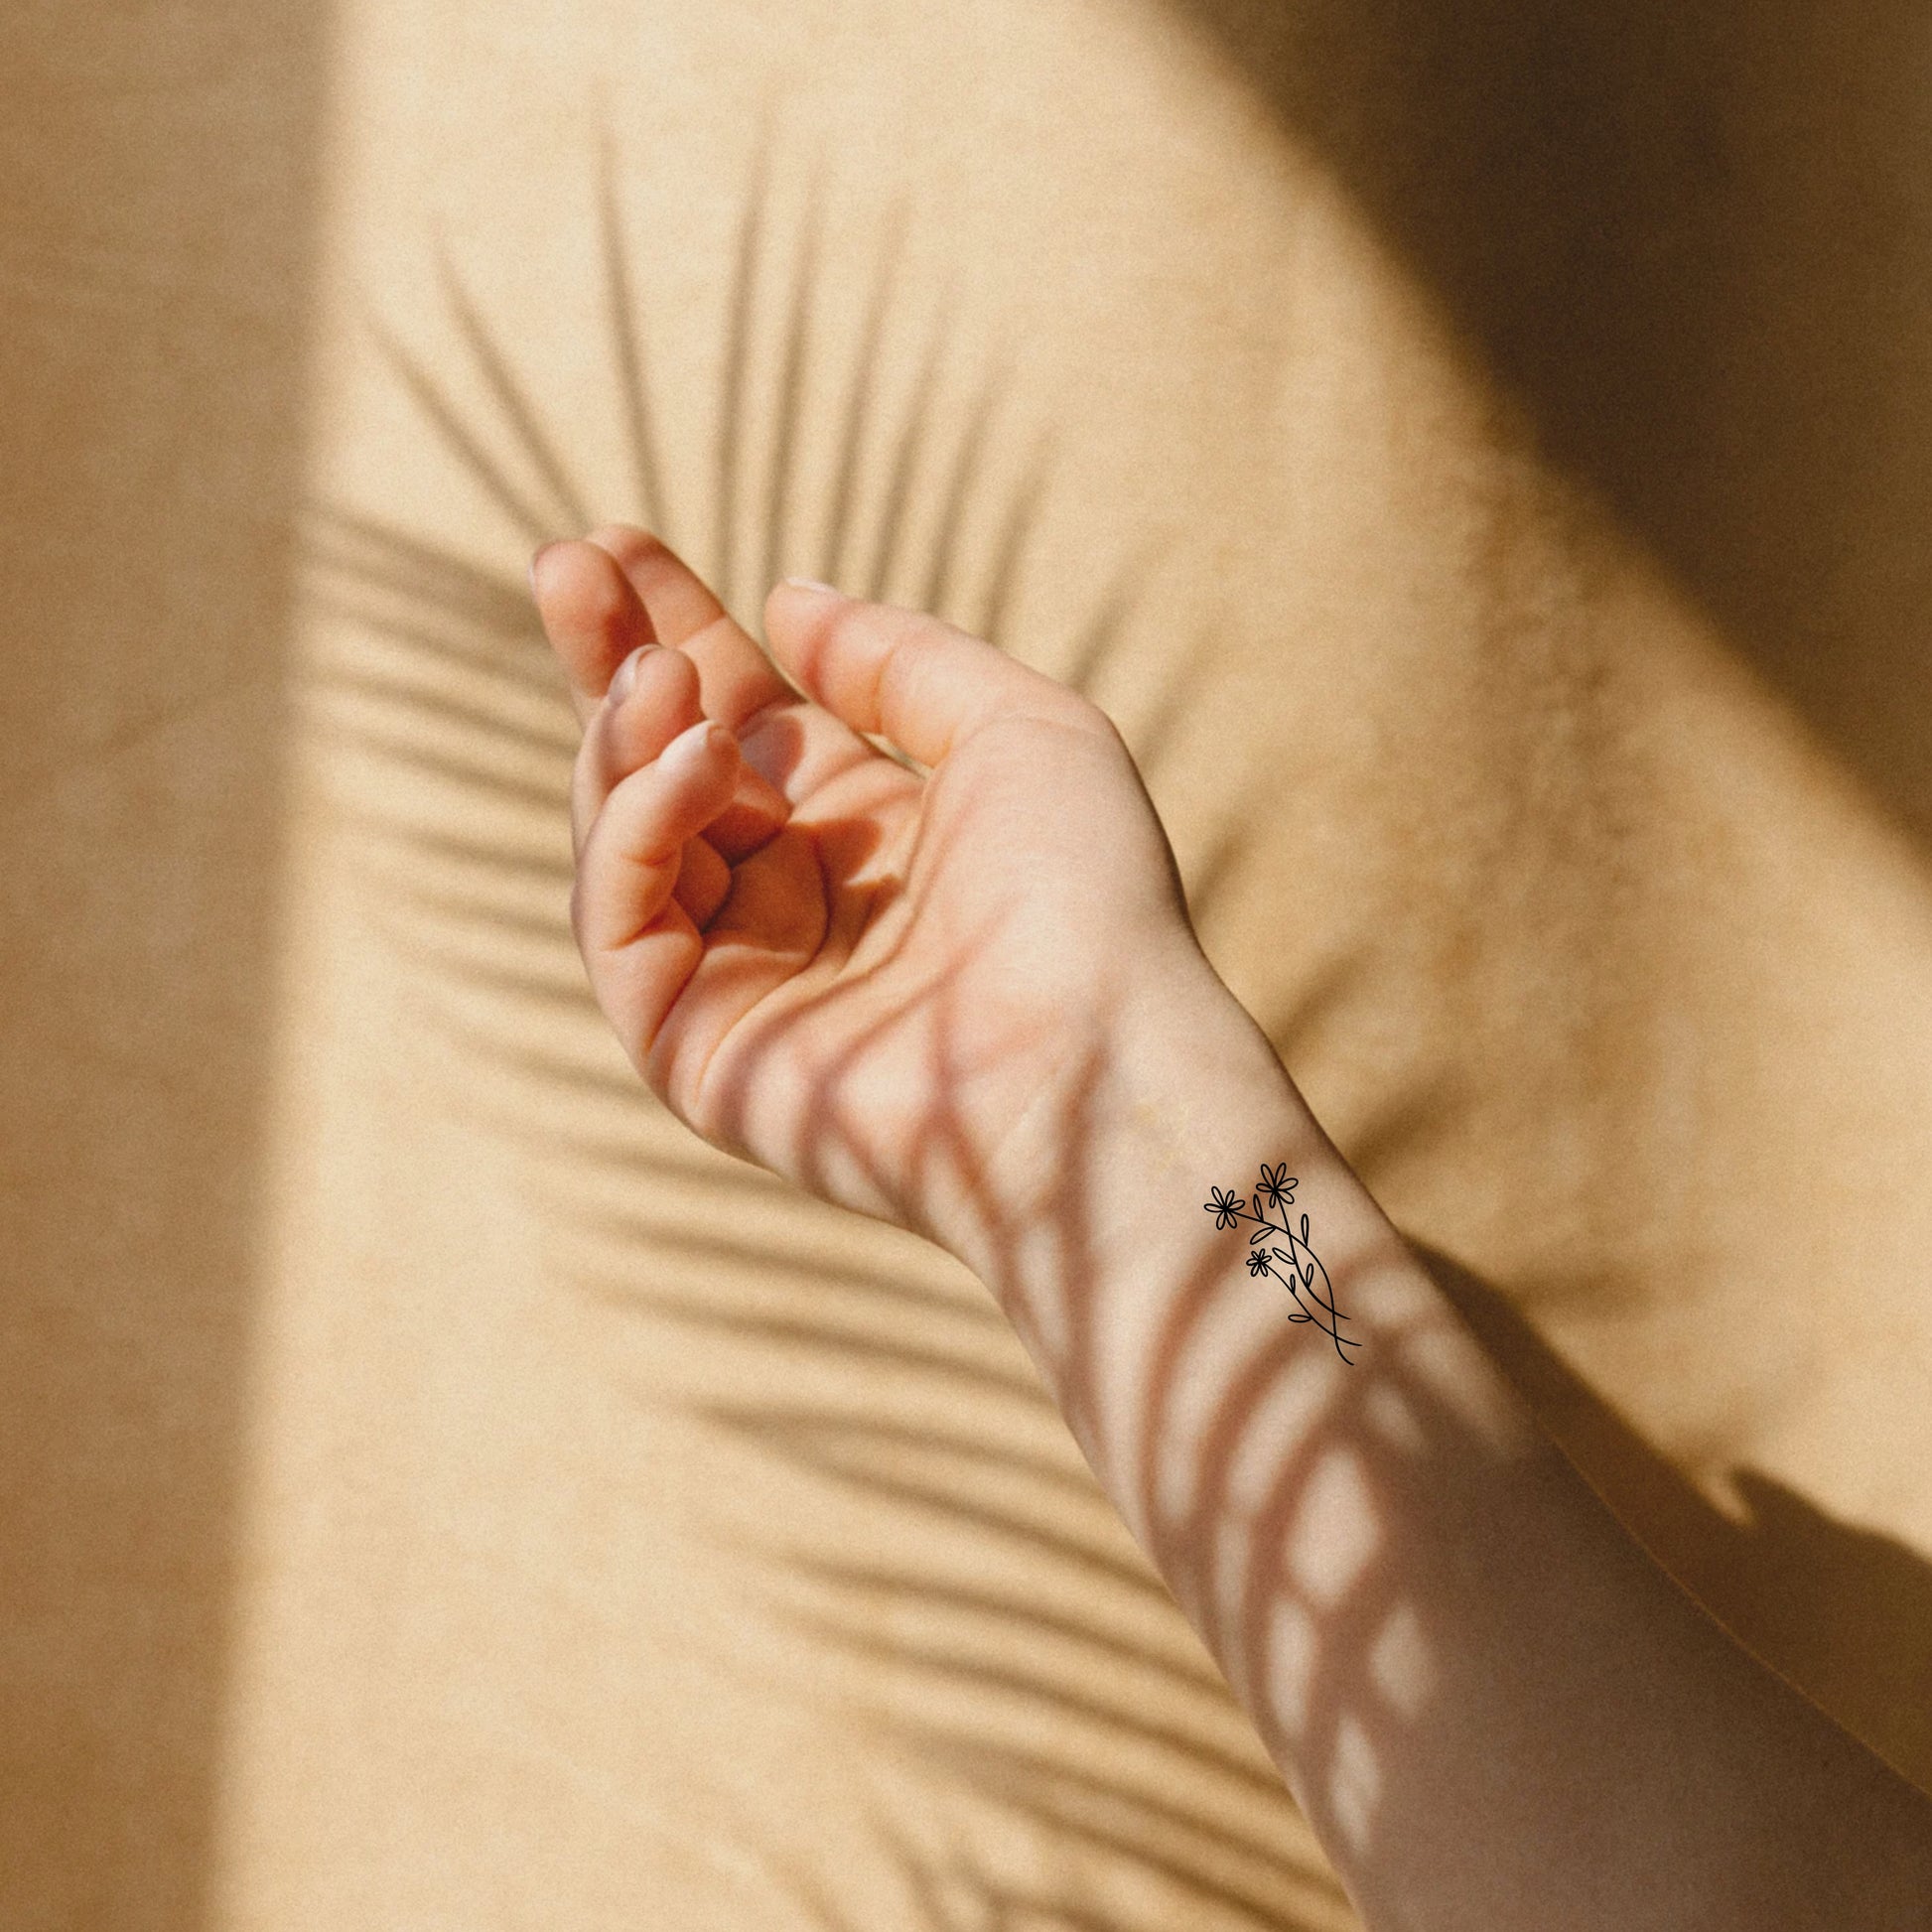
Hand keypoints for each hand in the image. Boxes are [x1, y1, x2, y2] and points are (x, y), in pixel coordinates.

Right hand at [530, 525, 1220, 1248]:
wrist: (1097, 1059)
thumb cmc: (1087, 899)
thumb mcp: (1019, 727)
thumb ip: (898, 660)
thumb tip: (787, 602)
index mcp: (860, 832)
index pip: (735, 721)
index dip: (676, 631)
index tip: (618, 544)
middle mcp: (788, 902)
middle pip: (657, 770)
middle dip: (608, 664)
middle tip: (565, 565)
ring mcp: (735, 979)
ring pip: (622, 841)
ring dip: (627, 741)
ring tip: (661, 679)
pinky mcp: (694, 1049)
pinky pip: (620, 924)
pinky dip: (637, 829)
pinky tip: (693, 762)